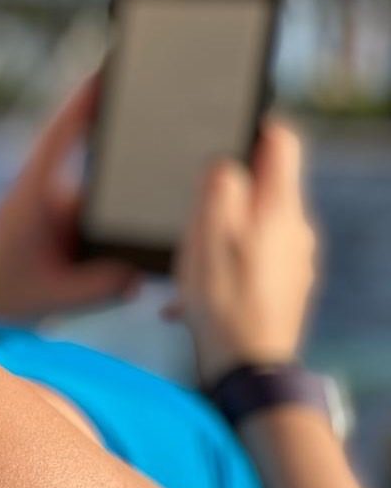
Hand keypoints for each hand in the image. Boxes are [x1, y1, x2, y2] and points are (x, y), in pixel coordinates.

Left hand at [0, 75, 139, 320]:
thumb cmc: (5, 300)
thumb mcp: (56, 297)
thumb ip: (98, 287)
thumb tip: (140, 276)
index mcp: (29, 198)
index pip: (56, 142)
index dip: (79, 106)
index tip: (102, 73)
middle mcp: (41, 196)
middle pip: (84, 158)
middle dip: (117, 139)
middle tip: (153, 106)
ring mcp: (52, 211)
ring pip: (96, 193)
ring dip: (120, 195)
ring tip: (150, 195)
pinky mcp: (62, 227)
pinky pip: (95, 213)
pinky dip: (115, 219)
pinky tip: (142, 225)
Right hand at [168, 121, 317, 385]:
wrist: (249, 366)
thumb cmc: (224, 300)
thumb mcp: (208, 231)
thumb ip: (219, 186)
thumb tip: (225, 162)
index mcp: (279, 206)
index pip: (282, 140)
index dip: (257, 123)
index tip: (230, 120)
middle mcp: (296, 228)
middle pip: (267, 183)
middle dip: (230, 184)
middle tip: (194, 200)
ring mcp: (295, 258)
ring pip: (256, 222)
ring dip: (223, 229)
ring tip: (190, 256)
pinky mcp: (286, 284)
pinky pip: (254, 257)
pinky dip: (227, 262)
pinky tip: (197, 289)